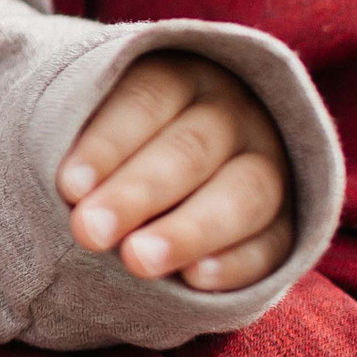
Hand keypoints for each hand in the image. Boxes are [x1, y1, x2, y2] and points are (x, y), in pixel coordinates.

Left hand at [58, 51, 292, 288]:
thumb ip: (87, 153)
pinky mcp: (290, 221)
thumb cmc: (115, 149)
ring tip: (137, 261)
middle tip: (89, 232)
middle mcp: (234, 114)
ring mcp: (270, 166)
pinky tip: (194, 280)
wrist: (172, 174)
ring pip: (242, 196)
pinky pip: (275, 243)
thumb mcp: (96, 124)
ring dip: (188, 230)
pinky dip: (237, 263)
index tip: (68, 187)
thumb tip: (65, 191)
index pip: (146, 99)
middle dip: (137, 192)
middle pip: (190, 149)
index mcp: (182, 77)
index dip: (107, 143)